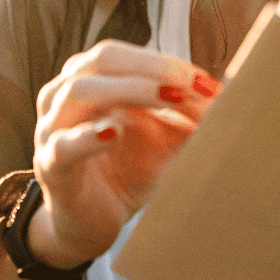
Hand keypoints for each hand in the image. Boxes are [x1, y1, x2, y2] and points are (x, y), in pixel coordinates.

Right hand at [28, 40, 220, 268]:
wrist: (90, 224)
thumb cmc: (125, 172)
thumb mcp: (163, 141)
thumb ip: (189, 120)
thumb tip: (230, 100)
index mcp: (90, 80)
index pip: (125, 55)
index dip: (166, 62)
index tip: (206, 83)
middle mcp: (63, 95)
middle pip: (102, 59)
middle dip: (152, 67)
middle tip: (192, 85)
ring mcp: (51, 129)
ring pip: (80, 91)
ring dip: (130, 90)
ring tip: (169, 98)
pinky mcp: (50, 166)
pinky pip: (63, 145)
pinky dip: (89, 136)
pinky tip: (114, 132)